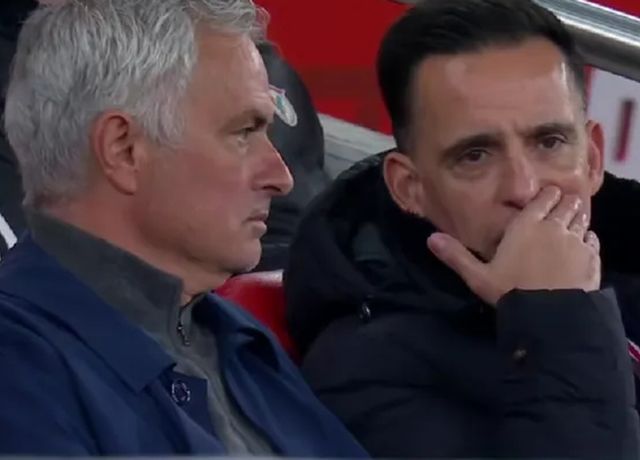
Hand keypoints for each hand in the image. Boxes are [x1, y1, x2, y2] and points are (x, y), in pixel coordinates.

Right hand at [427, 187, 600, 305]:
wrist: (550, 314)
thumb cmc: (511, 291)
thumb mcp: (478, 276)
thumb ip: (456, 255)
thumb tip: (430, 238)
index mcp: (527, 225)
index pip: (544, 198)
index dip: (547, 195)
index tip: (547, 197)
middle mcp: (554, 226)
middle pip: (567, 204)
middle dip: (565, 203)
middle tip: (562, 207)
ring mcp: (576, 241)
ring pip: (582, 219)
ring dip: (578, 219)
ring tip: (573, 223)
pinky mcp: (591, 258)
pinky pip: (592, 240)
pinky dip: (588, 240)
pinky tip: (583, 246)